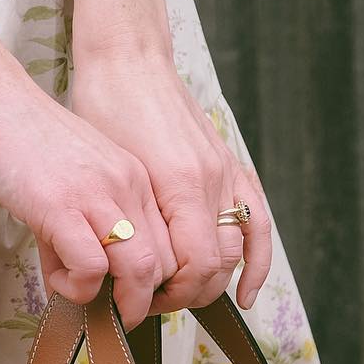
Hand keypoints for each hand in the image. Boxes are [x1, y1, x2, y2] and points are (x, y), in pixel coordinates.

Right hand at [0, 83, 176, 327]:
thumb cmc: (18, 140)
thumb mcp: (67, 187)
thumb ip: (77, 234)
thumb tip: (74, 282)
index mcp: (134, 180)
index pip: (174, 244)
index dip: (155, 284)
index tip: (126, 296)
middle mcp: (127, 186)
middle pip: (167, 264)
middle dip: (142, 302)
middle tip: (111, 311)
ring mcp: (97, 195)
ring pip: (141, 269)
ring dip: (120, 303)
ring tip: (88, 299)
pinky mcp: (61, 206)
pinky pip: (92, 267)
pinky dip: (79, 288)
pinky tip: (58, 279)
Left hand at [70, 51, 271, 313]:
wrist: (129, 61)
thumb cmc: (106, 110)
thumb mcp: (108, 173)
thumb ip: (129, 223)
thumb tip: (124, 277)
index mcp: (181, 184)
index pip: (193, 268)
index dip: (168, 296)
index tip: (137, 302)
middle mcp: (212, 181)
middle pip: (215, 266)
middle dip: (184, 294)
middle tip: (149, 301)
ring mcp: (226, 173)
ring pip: (236, 251)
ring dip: (211, 282)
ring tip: (179, 294)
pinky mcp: (231, 167)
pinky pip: (258, 223)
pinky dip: (257, 262)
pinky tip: (247, 293)